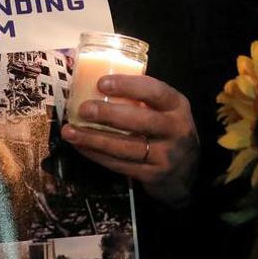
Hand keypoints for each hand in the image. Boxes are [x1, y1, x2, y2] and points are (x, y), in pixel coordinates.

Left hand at [59, 74, 198, 206]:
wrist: (187, 175)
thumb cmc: (167, 133)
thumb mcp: (166, 112)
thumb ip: (143, 100)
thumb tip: (95, 83)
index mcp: (177, 106)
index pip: (155, 91)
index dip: (128, 86)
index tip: (102, 83)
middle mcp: (176, 129)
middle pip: (141, 121)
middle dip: (108, 114)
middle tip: (83, 109)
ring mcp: (166, 155)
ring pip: (126, 147)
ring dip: (95, 139)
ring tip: (70, 132)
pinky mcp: (154, 176)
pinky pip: (121, 165)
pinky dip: (98, 156)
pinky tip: (82, 147)